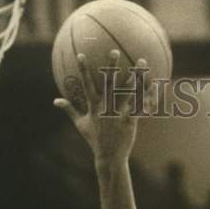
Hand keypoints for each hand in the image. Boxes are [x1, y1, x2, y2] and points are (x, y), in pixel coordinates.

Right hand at [54, 50, 148, 164]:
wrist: (109, 157)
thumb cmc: (94, 140)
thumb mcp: (80, 125)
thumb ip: (69, 110)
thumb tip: (55, 100)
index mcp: (94, 107)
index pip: (87, 85)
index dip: (83, 70)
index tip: (81, 55)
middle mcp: (106, 108)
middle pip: (109, 83)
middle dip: (111, 67)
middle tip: (114, 51)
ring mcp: (118, 114)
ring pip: (128, 91)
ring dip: (135, 75)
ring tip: (141, 60)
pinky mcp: (130, 120)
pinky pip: (140, 104)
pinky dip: (147, 94)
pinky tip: (154, 83)